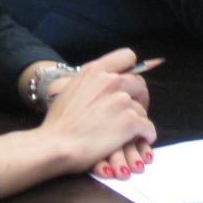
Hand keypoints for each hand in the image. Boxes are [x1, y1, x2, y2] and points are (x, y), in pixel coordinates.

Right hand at [37, 63, 154, 178]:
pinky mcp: (130, 121)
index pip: (127, 56)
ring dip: (138, 121)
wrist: (54, 146)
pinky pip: (149, 127)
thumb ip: (91, 82)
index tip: (128, 86)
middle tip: (131, 113)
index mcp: (95, 70)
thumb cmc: (58, 124)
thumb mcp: (70, 89)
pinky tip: (140, 140)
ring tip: (129, 133)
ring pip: (142, 109)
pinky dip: (146, 135)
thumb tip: (105, 82)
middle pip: (140, 84)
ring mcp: (121, 100)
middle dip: (138, 98)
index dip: (132, 71)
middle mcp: (110, 81)